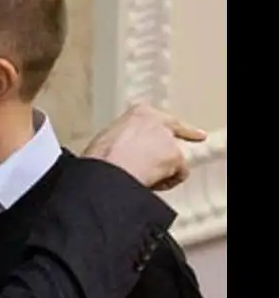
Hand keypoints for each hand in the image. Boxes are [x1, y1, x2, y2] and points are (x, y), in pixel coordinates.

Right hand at [82, 103, 206, 190]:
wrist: (106, 169)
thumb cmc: (100, 159)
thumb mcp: (107, 141)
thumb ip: (124, 140)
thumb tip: (125, 154)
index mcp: (138, 113)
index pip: (159, 117)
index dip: (168, 126)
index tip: (182, 125)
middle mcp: (156, 120)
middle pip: (173, 134)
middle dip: (181, 138)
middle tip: (198, 136)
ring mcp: (167, 138)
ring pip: (174, 158)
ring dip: (164, 169)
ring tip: (145, 180)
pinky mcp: (174, 156)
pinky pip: (179, 174)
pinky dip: (168, 182)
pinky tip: (152, 185)